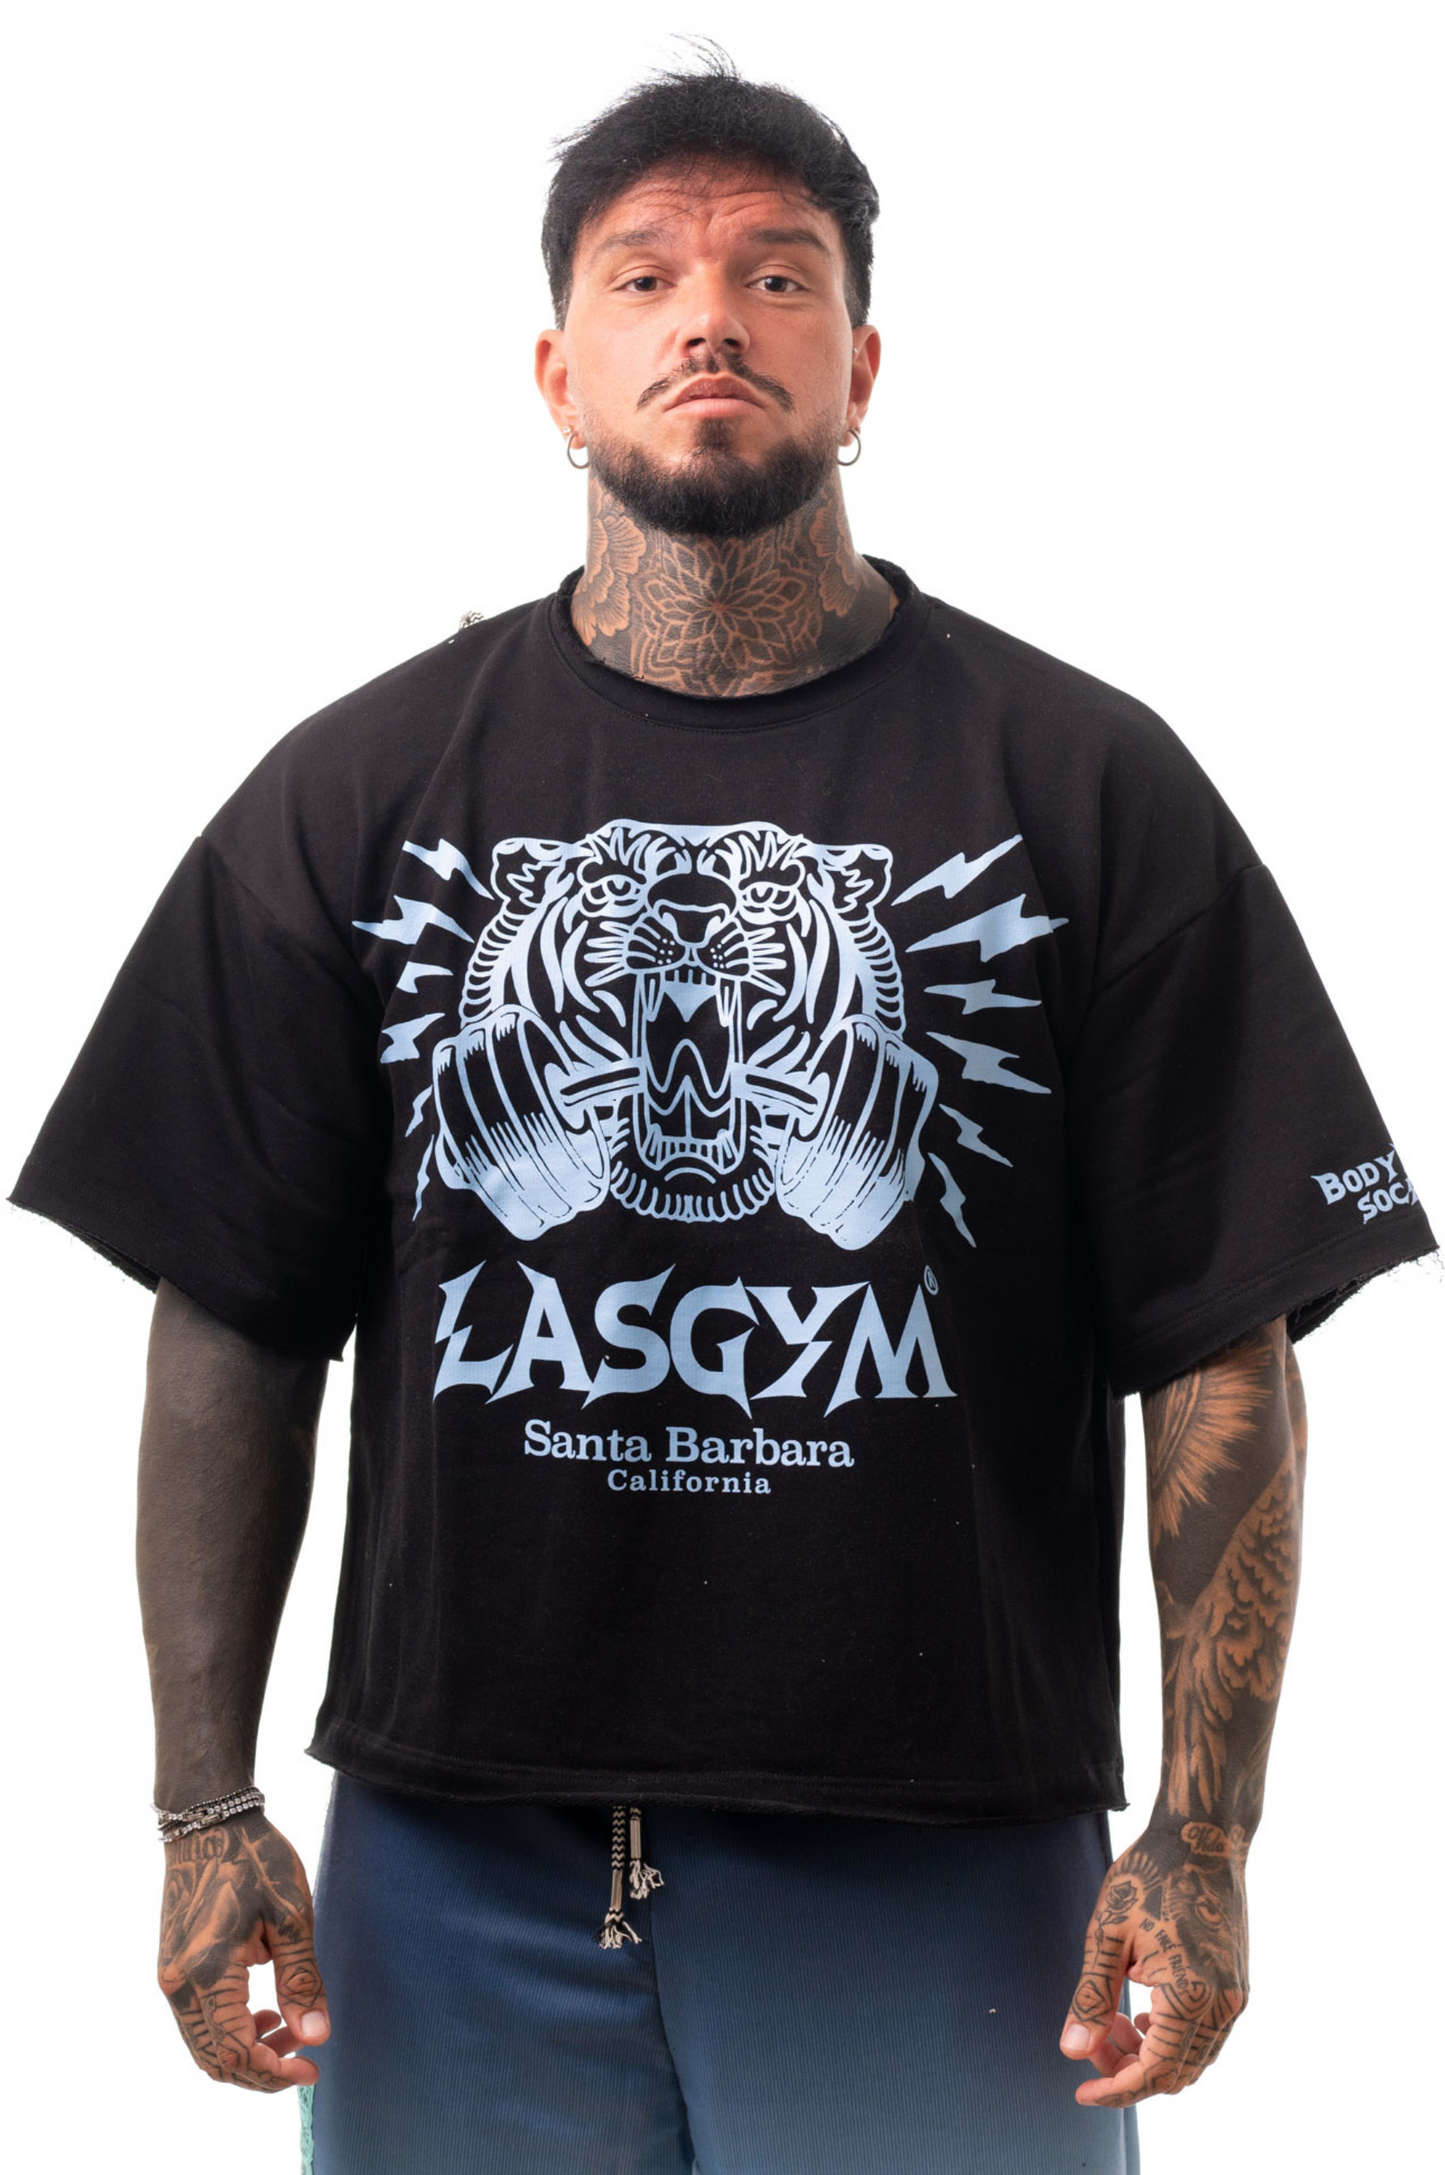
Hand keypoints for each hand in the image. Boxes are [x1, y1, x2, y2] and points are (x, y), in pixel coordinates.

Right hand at [158, 1810, 329, 2089]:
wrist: (208, 1821)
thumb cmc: (254, 1859)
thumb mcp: (291, 1916)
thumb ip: (302, 1980)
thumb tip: (316, 2037)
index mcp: (207, 1974)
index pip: (236, 2054)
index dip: (275, 2073)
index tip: (313, 2068)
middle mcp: (178, 1985)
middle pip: (214, 2062)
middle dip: (262, 2071)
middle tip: (306, 2055)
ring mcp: (169, 1979)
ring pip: (203, 2047)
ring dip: (246, 2053)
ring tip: (290, 2031)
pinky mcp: (171, 1970)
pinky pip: (197, 2023)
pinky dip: (228, 2032)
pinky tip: (262, 2012)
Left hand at [1059, 1819, 1248, 2106]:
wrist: (1201, 1837)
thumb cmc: (1148, 1875)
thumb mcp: (1106, 1933)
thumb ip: (1091, 1995)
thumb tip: (1072, 2050)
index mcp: (1189, 1996)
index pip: (1153, 2073)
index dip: (1115, 2089)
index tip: (1080, 2093)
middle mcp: (1223, 2006)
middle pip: (1174, 2075)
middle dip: (1128, 2071)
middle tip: (1090, 2042)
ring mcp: (1236, 1998)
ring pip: (1194, 2061)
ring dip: (1150, 2057)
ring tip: (1112, 2020)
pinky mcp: (1237, 1986)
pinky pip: (1207, 2038)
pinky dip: (1173, 2041)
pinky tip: (1141, 2014)